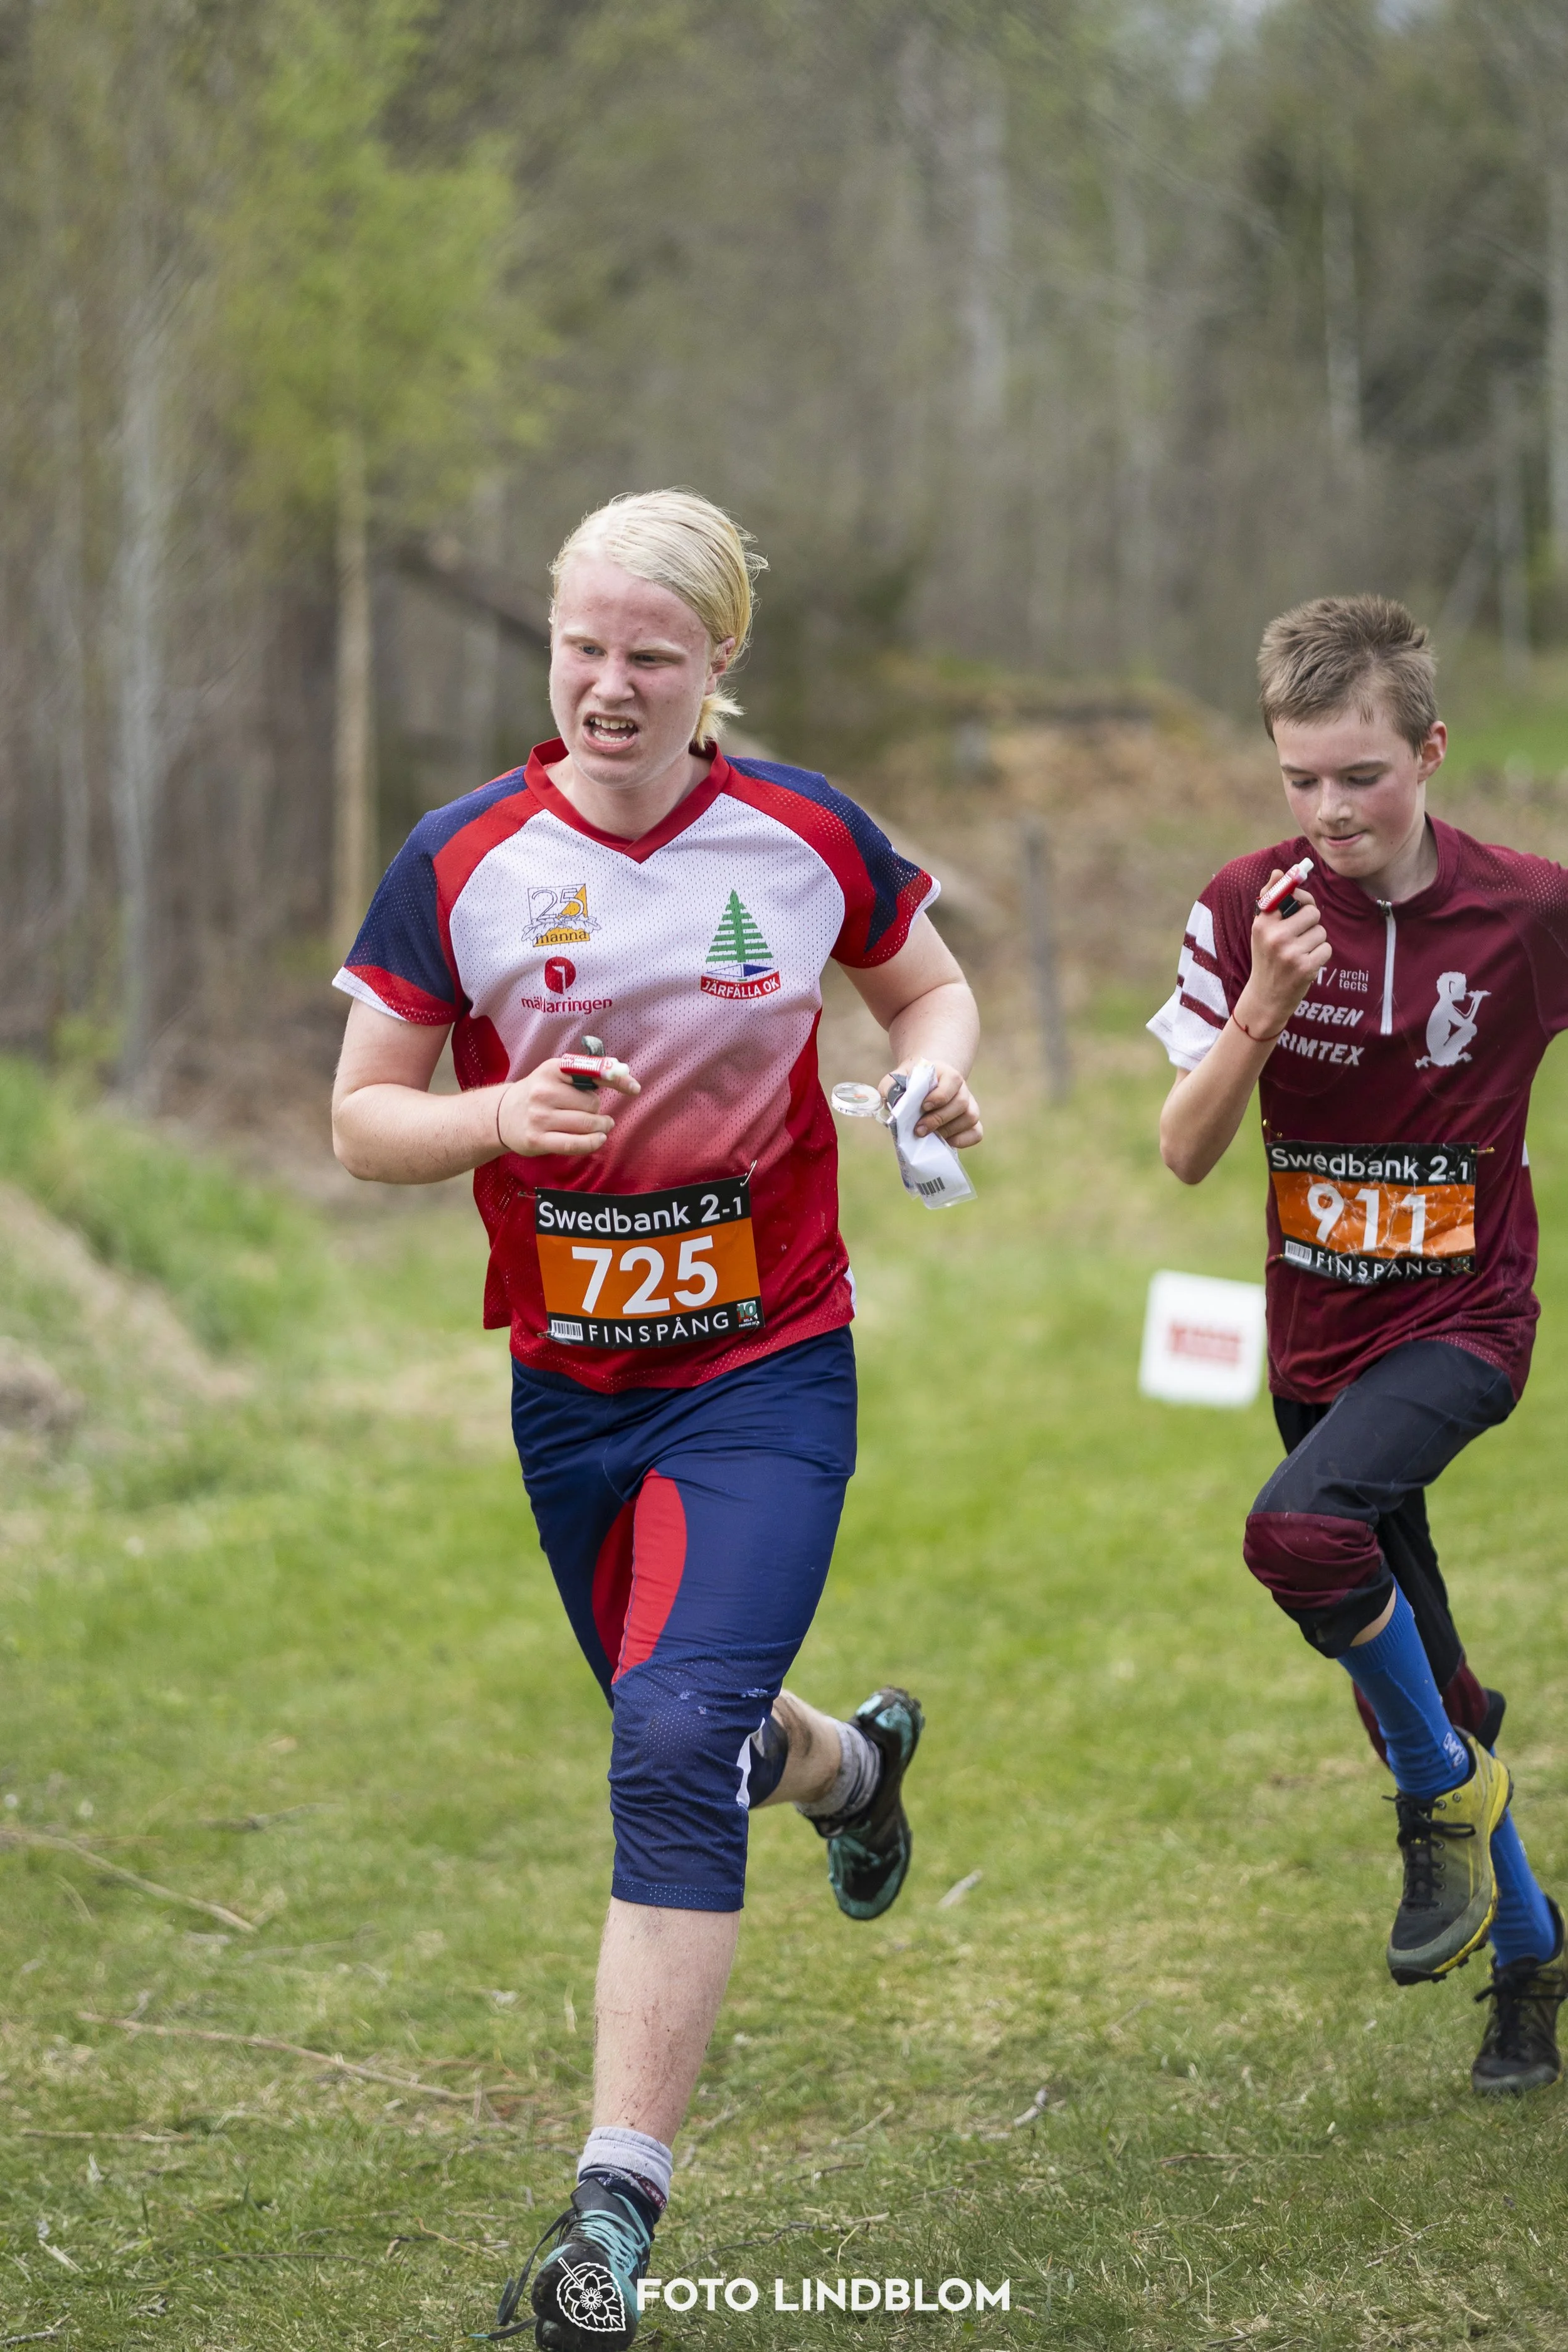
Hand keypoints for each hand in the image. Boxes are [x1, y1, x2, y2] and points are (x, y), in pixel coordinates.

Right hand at [495, 1058, 639, 1157]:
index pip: (592, 1072)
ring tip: (601, 1126)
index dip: (617, 1079)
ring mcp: (539, 1117)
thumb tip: (622, 1071)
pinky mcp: (537, 1140)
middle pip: (592, 1103)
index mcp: (552, 1070)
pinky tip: (599, 1139)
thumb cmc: (538, 1093)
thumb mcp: (556, 1074)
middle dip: (597, 1109)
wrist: (501, 1115)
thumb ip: (587, 1072)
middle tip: (589, 1111)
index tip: (634, 1088)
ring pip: (587, 1124)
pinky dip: (592, 1143)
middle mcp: (544, 1092)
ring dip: (600, 1127)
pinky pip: (574, 1144)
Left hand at [881, 1061, 982, 1148]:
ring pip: (970, 1118)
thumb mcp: (896, 1079)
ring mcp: (969, 1105)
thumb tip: (893, 1106)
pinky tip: (945, 1142)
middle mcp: (962, 1088)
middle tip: (919, 1130)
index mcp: (946, 1073)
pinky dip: (963, 1140)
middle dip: (939, 1119)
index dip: (940, 1096)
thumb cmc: (910, 1083)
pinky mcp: (970, 1122)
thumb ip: (890, 1087)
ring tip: (929, 1136)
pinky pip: (976, 1133)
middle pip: (961, 1103)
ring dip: (948, 1130)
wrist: (922, 1085)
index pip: (953, 1081)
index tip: (923, 1106)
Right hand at [1239, 877, 1330, 1035]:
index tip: (1300, 905)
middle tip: (1298, 938)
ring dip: (1315, 942)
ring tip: (1299, 954)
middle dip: (1310, 924)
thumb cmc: (1266, 958)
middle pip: (1312, 912)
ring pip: (1321, 931)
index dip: (1301, 898)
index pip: (1289, 894)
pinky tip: (1306, 965)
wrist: (1265, 998)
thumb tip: (1279, 872)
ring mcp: (1290, 952)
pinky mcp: (1305, 967)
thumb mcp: (1261, 930)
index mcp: (1262, 923)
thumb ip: (1271, 900)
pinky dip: (1320, 957)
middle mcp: (1275, 936)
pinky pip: (1326, 949)